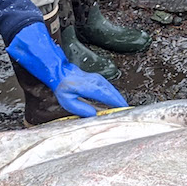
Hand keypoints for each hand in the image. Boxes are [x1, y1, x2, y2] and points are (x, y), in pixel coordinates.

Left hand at [5, 21, 127, 118]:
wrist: (58, 71)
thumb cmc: (62, 86)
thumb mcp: (68, 102)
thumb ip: (81, 109)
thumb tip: (94, 115)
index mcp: (91, 88)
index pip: (109, 98)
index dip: (118, 105)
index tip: (125, 111)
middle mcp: (97, 82)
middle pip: (114, 94)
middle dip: (121, 103)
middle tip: (128, 113)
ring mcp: (98, 79)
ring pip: (112, 91)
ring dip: (118, 99)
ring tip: (123, 109)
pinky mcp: (97, 79)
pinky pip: (109, 88)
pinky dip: (114, 95)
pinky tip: (115, 102)